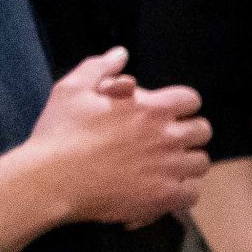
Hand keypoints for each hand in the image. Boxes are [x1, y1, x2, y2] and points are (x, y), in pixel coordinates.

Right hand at [18, 49, 208, 227]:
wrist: (49, 181)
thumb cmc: (59, 134)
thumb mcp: (72, 90)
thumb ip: (100, 68)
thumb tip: (121, 54)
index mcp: (152, 108)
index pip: (191, 99)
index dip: (180, 105)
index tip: (167, 114)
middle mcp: (167, 137)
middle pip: (202, 131)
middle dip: (187, 132)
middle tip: (167, 140)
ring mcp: (168, 169)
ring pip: (200, 163)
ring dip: (187, 162)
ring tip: (166, 166)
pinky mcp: (163, 197)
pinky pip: (192, 195)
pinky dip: (182, 192)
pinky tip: (164, 189)